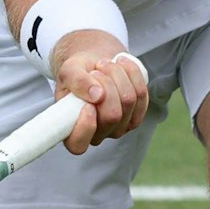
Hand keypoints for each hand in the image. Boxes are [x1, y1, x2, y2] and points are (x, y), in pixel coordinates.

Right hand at [52, 30, 149, 153]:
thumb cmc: (77, 73)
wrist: (94, 66)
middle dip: (105, 84)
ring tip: (104, 65)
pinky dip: (132, 74)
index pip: (78, 144)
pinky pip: (141, 94)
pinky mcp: (136, 117)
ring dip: (117, 74)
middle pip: (111, 115)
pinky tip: (121, 65)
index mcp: (72, 131)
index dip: (85, 127)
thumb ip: (76, 81)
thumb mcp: (68, 72)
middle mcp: (97, 135)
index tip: (87, 104)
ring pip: (128, 101)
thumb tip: (96, 95)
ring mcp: (118, 129)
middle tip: (95, 70)